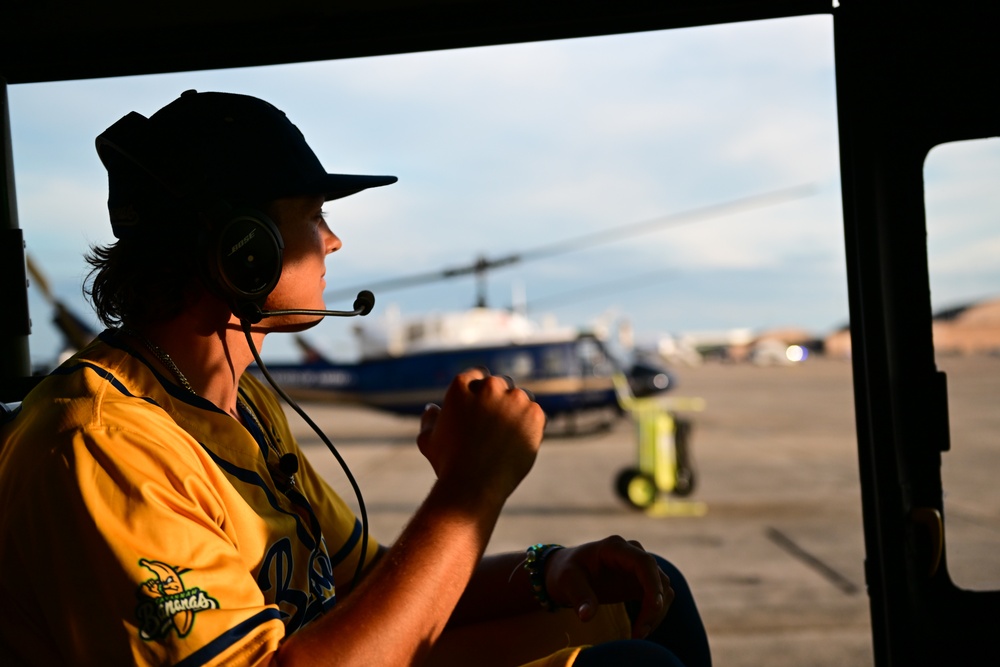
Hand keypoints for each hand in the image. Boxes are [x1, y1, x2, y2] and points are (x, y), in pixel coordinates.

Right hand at [416, 368, 544, 507]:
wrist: (474, 484)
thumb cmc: (448, 464)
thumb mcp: (428, 440)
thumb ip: (430, 420)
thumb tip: (432, 408)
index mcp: (461, 385)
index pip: (476, 375)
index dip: (479, 391)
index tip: (481, 407)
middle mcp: (489, 386)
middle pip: (500, 384)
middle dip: (498, 399)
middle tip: (495, 425)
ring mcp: (514, 398)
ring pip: (520, 398)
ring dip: (516, 410)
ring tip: (507, 436)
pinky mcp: (534, 413)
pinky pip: (536, 414)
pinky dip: (531, 425)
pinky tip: (519, 442)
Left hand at [544, 536, 673, 638]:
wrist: (566, 572)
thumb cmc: (565, 572)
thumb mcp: (567, 581)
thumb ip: (578, 596)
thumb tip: (586, 616)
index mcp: (614, 547)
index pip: (644, 562)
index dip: (653, 583)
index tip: (654, 607)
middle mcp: (631, 553)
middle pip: (658, 578)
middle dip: (654, 607)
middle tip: (639, 633)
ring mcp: (638, 567)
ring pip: (662, 589)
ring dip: (656, 613)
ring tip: (638, 634)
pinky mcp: (641, 581)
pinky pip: (658, 597)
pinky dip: (654, 614)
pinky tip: (640, 629)